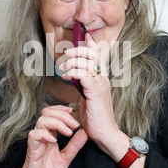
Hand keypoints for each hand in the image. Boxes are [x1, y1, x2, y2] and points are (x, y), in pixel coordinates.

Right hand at [10, 105, 87, 167]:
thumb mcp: (66, 158)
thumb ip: (74, 145)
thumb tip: (85, 132)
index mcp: (50, 136)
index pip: (52, 114)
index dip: (61, 109)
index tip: (73, 111)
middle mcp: (42, 136)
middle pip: (47, 113)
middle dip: (62, 115)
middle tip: (74, 125)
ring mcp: (36, 142)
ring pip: (41, 121)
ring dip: (57, 123)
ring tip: (67, 133)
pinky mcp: (31, 151)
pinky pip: (34, 135)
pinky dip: (44, 134)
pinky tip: (54, 141)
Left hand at [60, 33, 121, 155]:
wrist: (105, 133)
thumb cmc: (95, 118)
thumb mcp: (88, 97)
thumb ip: (84, 85)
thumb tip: (74, 77)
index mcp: (102, 78)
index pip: (99, 54)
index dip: (91, 43)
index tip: (84, 35)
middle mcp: (103, 78)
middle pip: (93, 53)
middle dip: (78, 49)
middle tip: (66, 53)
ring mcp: (100, 84)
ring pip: (87, 61)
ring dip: (72, 61)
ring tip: (62, 68)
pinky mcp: (95, 91)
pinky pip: (83, 74)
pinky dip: (72, 73)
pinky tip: (65, 78)